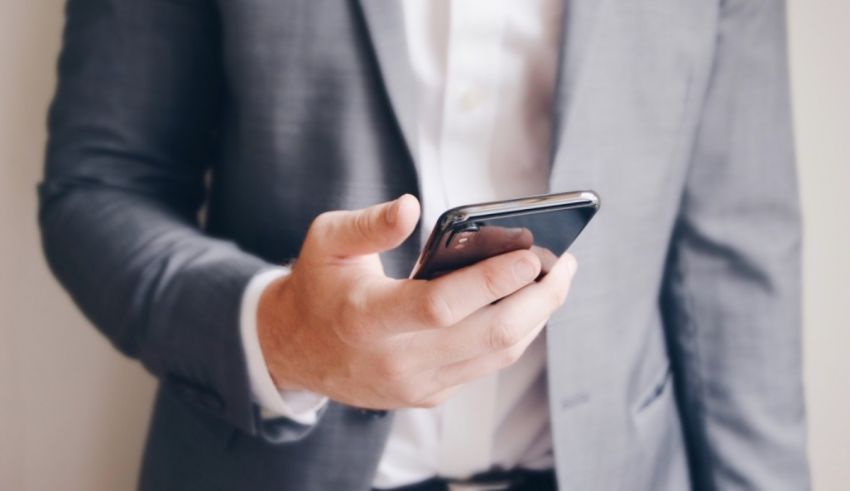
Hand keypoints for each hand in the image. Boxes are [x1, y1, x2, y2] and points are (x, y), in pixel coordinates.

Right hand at [258, 195, 577, 408]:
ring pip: (497, 354)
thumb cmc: (318, 285)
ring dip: (536, 317)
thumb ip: (368, 224)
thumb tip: (412, 206)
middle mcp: (395, 361)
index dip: (492, 281)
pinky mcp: (429, 395)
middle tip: (566, 265)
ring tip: (558, 280)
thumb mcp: (326, 241)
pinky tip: (528, 304)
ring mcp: (416, 385)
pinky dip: (515, 333)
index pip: (441, 306)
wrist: (297, 350)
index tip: (532, 255)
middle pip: (488, 335)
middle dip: (538, 299)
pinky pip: (486, 364)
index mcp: (365, 319)